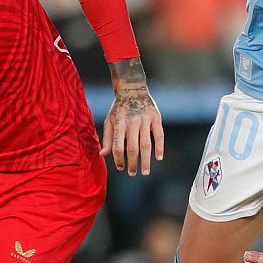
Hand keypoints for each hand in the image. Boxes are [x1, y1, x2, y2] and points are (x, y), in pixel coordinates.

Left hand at [101, 58, 164, 175]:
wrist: (132, 88)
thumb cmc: (118, 108)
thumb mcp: (109, 120)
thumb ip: (107, 138)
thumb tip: (102, 155)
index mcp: (119, 123)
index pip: (118, 146)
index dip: (118, 159)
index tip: (120, 167)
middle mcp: (132, 122)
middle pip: (133, 148)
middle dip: (133, 163)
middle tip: (133, 173)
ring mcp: (145, 119)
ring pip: (146, 144)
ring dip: (146, 160)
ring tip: (145, 172)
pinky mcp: (156, 117)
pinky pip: (159, 135)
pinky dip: (160, 147)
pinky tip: (158, 158)